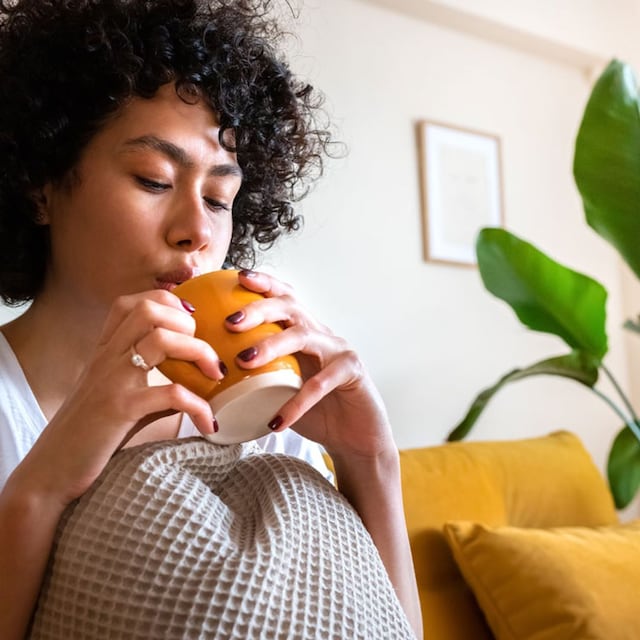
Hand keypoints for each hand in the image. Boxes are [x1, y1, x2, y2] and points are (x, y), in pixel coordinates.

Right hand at [15, 290, 223, 505]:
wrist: (50, 472)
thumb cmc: (88, 434)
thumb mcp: (114, 395)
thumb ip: (145, 379)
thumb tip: (191, 378)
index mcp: (106, 352)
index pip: (132, 303)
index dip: (168, 304)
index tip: (191, 326)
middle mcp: (108, 358)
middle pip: (149, 310)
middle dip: (187, 323)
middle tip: (202, 352)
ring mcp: (113, 381)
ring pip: (161, 340)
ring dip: (199, 352)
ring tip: (214, 375)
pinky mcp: (120, 410)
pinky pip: (172, 394)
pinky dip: (199, 406)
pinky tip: (208, 423)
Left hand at [225, 270, 395, 460]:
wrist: (355, 438)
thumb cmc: (315, 413)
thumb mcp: (280, 391)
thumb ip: (256, 380)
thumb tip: (211, 382)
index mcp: (304, 333)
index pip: (285, 298)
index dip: (264, 284)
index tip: (238, 277)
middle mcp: (322, 335)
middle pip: (291, 307)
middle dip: (259, 309)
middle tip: (230, 322)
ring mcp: (339, 351)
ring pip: (303, 336)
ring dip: (271, 345)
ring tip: (244, 361)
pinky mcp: (352, 373)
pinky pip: (320, 384)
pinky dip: (296, 403)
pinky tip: (276, 420)